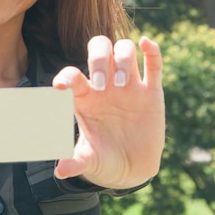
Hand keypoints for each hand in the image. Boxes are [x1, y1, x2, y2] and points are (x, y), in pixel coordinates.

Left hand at [53, 36, 164, 188]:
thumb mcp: (89, 161)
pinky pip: (153, 64)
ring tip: (123, 84)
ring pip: (125, 50)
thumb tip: (60, 171)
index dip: (66, 76)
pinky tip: (147, 43)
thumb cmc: (104, 160)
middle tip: (102, 85)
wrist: (132, 168)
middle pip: (99, 49)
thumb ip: (75, 162)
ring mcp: (129, 85)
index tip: (60, 87)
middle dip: (99, 59)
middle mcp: (106, 84)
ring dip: (123, 59)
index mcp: (85, 97)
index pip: (72, 75)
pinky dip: (153, 50)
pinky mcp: (151, 92)